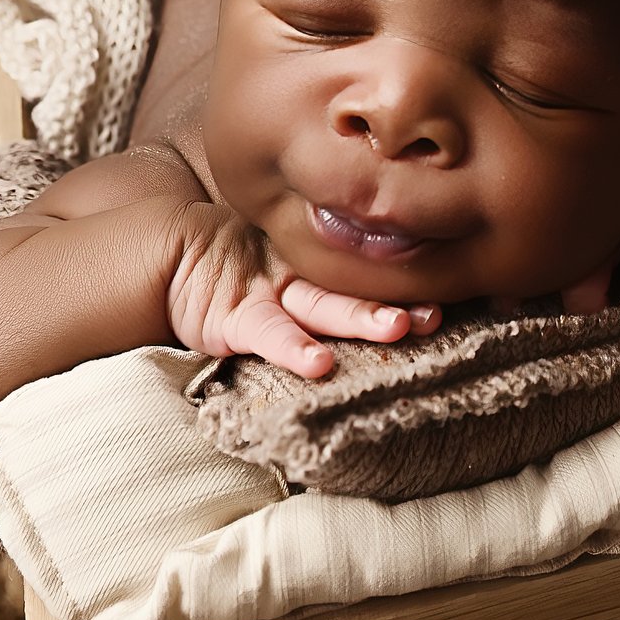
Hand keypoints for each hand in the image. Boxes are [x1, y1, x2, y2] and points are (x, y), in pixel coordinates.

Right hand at [163, 204, 439, 377]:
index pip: (370, 275)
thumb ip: (331, 277)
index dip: (410, 285)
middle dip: (397, 301)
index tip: (454, 294)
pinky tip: (318, 364)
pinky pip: (268, 334)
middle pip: (357, 289)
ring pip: (323, 307)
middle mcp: (302, 279)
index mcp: (319, 268)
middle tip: (438, 312)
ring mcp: (269, 293)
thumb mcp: (288, 269)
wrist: (165, 255)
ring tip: (399, 328)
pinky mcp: (235, 317)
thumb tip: (402, 286)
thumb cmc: (231, 266)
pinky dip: (293, 348)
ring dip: (361, 318)